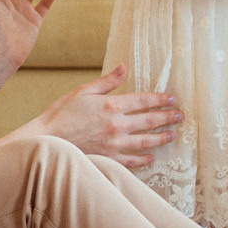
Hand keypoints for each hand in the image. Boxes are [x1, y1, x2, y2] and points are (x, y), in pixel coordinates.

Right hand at [21, 65, 178, 169]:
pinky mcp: (109, 158)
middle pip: (149, 121)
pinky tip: (152, 157)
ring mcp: (114, 143)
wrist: (47, 139)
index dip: (160, 99)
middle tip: (180, 116)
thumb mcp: (83, 91)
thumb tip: (124, 68)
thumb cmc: (61, 113)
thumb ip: (107, 81)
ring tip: (172, 135)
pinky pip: (132, 160)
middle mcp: (117, 125)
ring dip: (161, 138)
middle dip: (167, 118)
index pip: (143, 100)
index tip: (172, 99)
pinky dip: (144, 158)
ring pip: (145, 141)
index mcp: (112, 105)